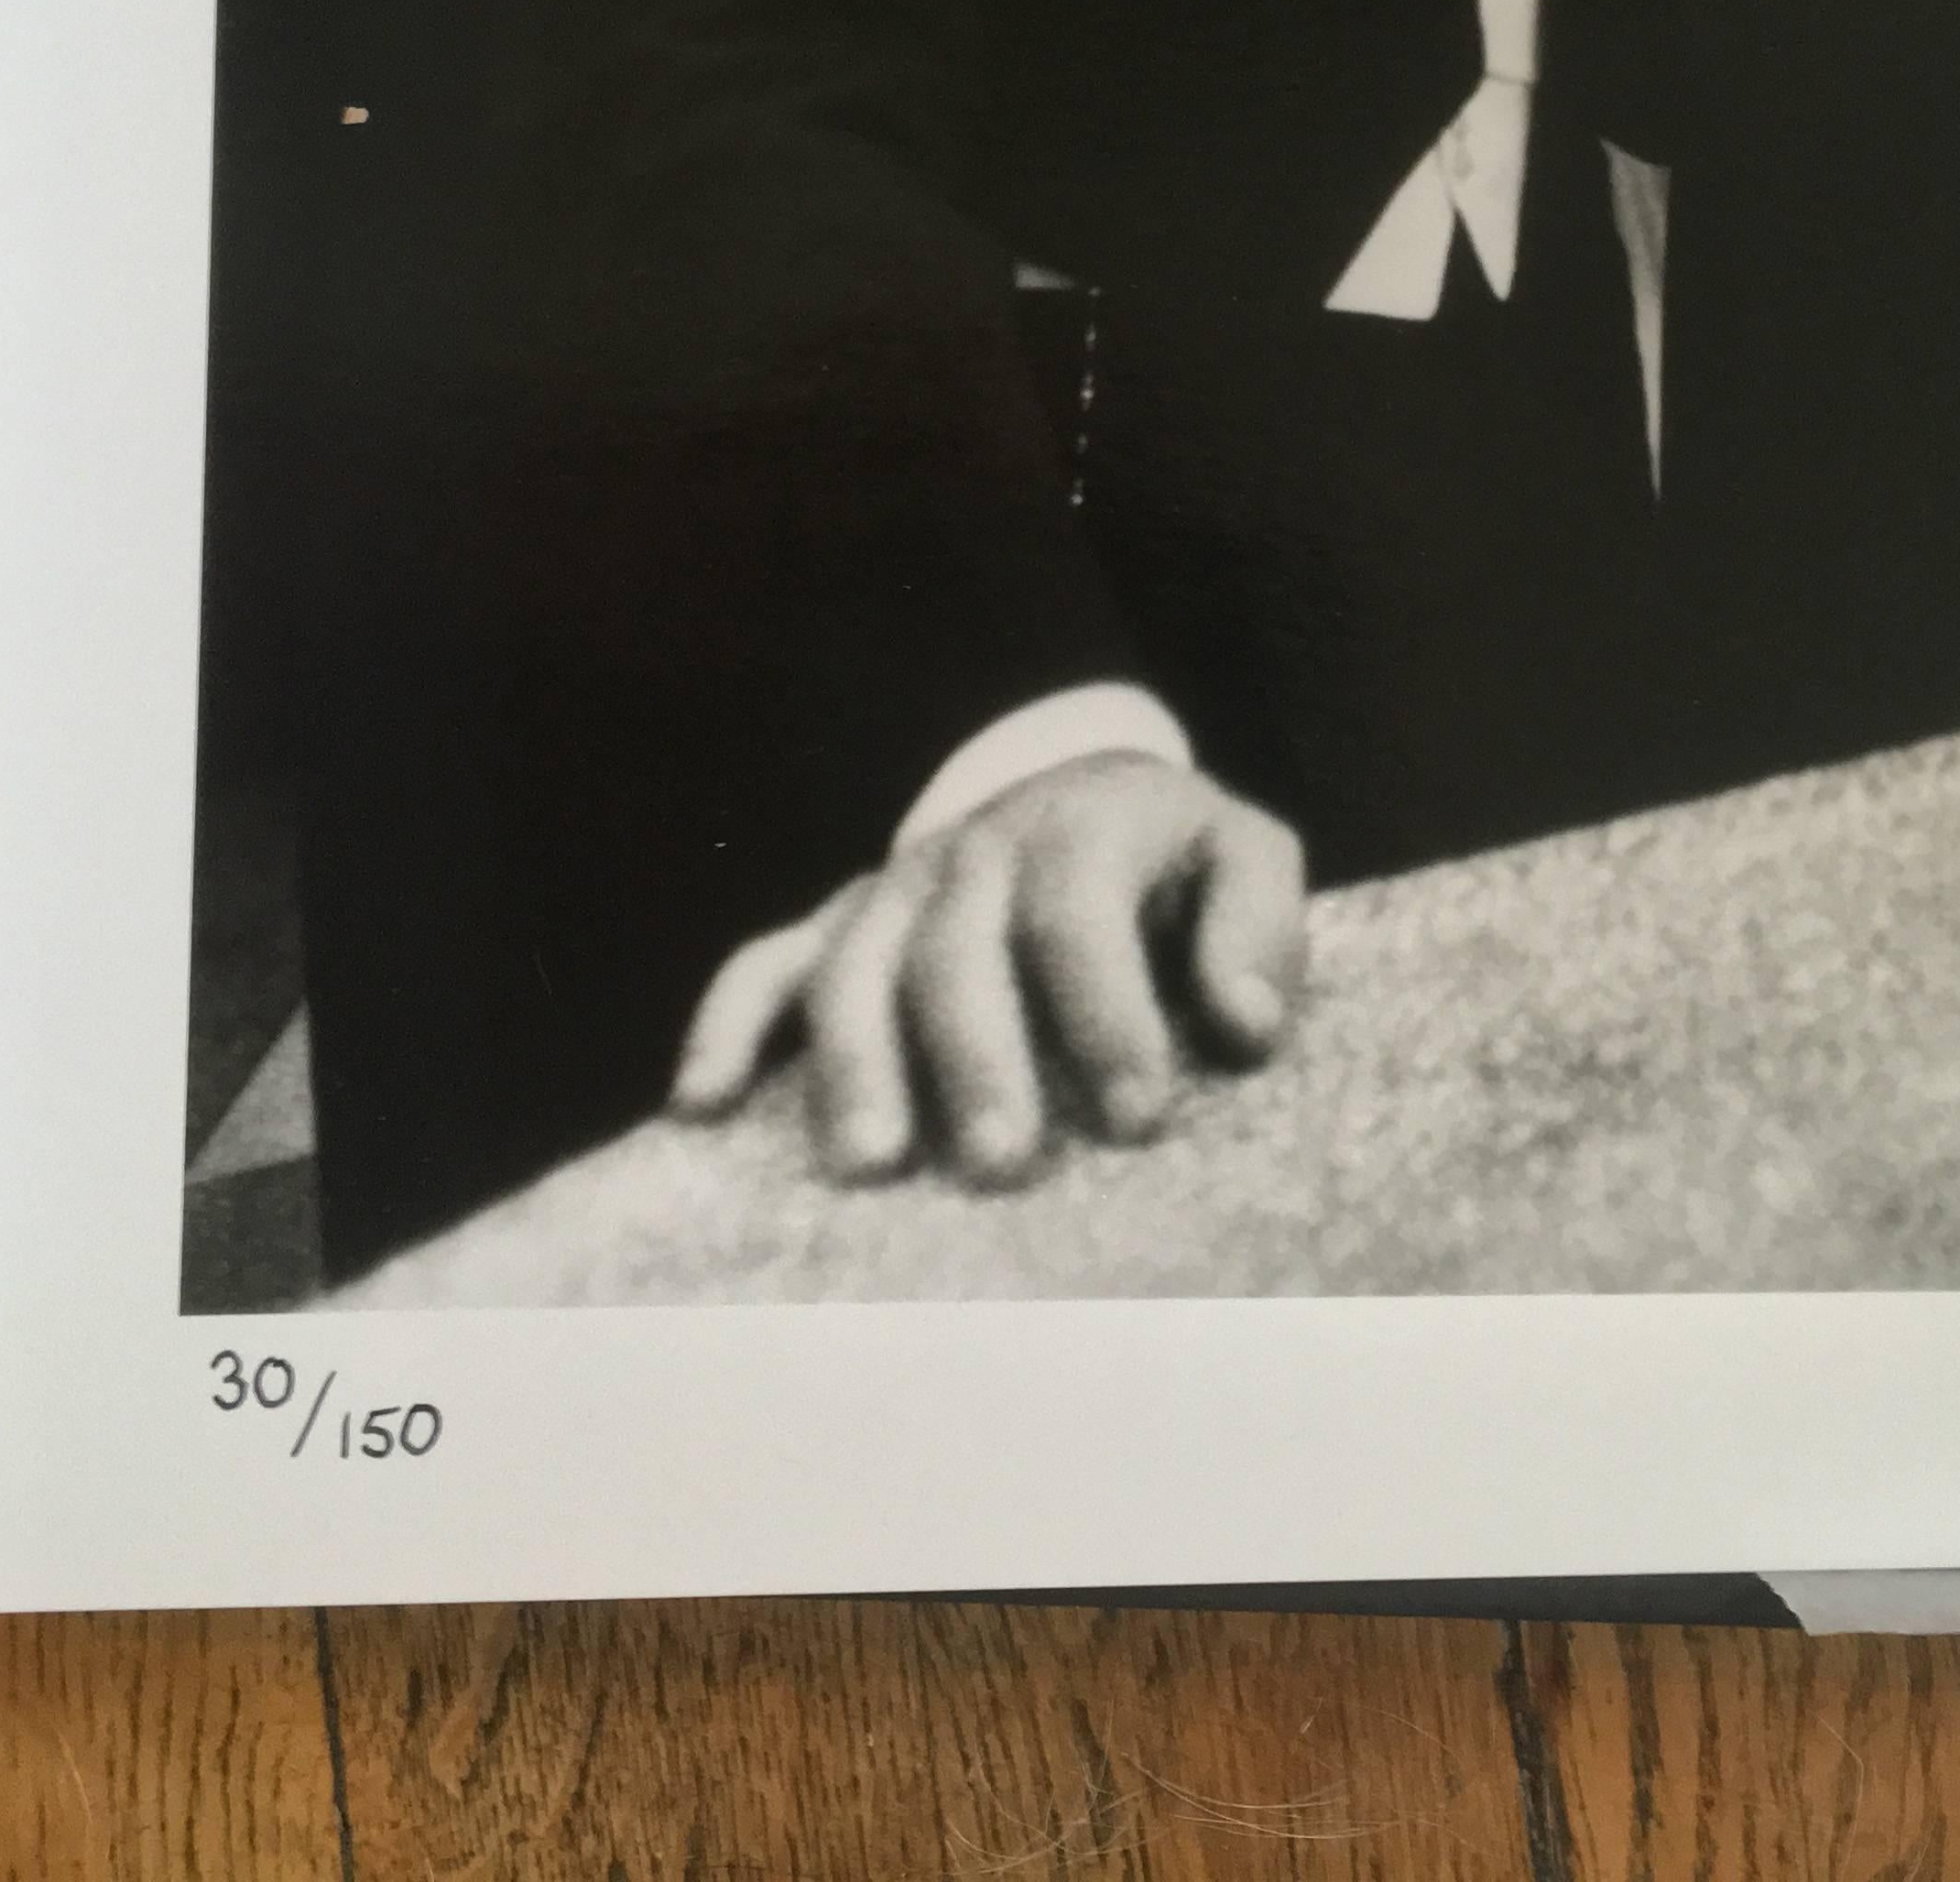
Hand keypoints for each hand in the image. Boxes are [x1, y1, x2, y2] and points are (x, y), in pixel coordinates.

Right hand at [668, 756, 1309, 1187]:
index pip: (1078, 914)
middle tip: (1003, 1163)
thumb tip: (1244, 1023)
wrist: (1080, 795)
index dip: (1106, 1013)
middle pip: (956, 950)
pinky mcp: (835, 925)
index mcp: (1080, 828)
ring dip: (855, 1062)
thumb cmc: (1173, 863)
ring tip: (870, 1163)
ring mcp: (892, 889)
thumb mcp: (1244, 858)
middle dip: (977, 1057)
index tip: (1139, 1116)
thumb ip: (1259, 928)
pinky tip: (700, 1107)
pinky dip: (725, 1028)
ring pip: (854, 965)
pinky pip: (763, 966)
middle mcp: (973, 853)